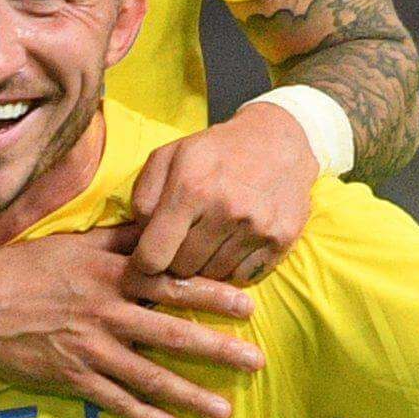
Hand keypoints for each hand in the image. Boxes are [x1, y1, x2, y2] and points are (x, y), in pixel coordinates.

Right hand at [0, 226, 263, 417]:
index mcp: (108, 275)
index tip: (247, 304)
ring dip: (190, 394)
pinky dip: (145, 417)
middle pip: (171, 334)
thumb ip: (118, 238)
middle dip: (217, 350)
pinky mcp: (71, 378)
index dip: (210, 294)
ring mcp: (89, 350)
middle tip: (256, 361)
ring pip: (149, 376)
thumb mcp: (72, 242)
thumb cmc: (21, 269)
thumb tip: (158, 222)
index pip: (170, 284)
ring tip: (225, 410)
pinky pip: (116, 401)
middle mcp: (105, 313)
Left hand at [128, 102, 318, 283]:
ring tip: (212, 236)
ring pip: (213, 276)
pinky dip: (234, 266)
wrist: (279, 140)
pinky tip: (235, 241)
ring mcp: (257, 227)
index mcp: (191, 187)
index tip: (148, 258)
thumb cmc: (214, 151)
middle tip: (184, 240)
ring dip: (207, 263)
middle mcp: (226, 208)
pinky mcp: (281, 240)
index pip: (153, 255)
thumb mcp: (170, 156)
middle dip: (177, 259)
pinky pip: (243, 277)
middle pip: (182, 269)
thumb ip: (143, 196)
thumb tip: (136, 238)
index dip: (144, 263)